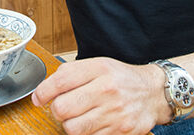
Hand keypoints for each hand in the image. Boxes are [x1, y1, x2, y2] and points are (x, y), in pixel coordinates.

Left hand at [31, 57, 171, 134]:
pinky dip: (86, 134)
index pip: (61, 81)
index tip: (39, 98)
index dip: (43, 92)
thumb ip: (73, 73)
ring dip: (70, 125)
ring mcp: (114, 112)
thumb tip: (45, 89)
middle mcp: (107, 89)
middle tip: (63, 108)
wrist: (154, 92)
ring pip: (73, 128)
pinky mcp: (121, 131)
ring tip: (78, 117)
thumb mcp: (99, 65)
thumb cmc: (121, 78)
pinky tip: (92, 124)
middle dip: (57, 111)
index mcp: (99, 68)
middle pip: (63, 108)